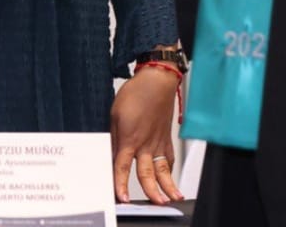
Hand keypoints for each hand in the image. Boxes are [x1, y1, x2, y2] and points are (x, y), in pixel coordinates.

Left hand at [110, 65, 181, 203]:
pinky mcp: (166, 139)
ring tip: (173, 199)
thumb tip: (112, 154)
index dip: (120, 184)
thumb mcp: (115, 115)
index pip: (122, 167)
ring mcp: (158, 143)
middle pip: (147, 173)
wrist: (156, 81)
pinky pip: (169, 158)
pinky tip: (170, 177)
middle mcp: (146, 144)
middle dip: (151, 191)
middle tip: (155, 204)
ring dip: (168, 186)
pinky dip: (170, 170)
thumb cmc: (136, 94)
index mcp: (129, 138)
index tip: (121, 197)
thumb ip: (114, 138)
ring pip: (163, 170)